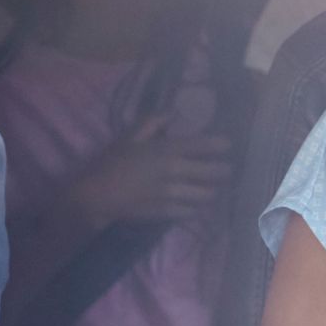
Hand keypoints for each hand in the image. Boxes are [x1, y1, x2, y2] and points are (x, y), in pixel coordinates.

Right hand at [69, 113, 232, 230]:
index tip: (228, 145)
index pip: (205, 145)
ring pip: (207, 194)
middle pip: (214, 173)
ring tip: (212, 188)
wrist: (97, 194)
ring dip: (211, 190)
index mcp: (168, 150)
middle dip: (224, 170)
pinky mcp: (168, 212)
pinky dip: (197, 207)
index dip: (222, 145)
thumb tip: (174, 112)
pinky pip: (193, 211)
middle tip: (225, 169)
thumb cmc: (112, 162)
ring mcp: (173, 194)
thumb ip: (154, 122)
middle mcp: (176, 171)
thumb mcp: (130, 136)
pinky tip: (195, 204)